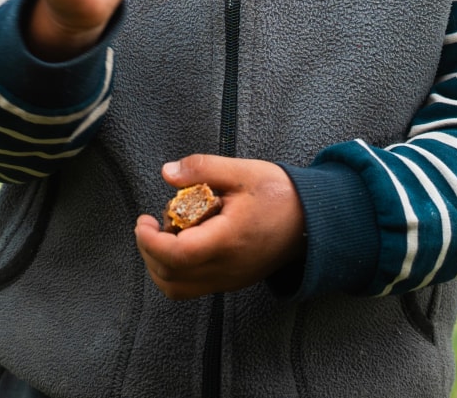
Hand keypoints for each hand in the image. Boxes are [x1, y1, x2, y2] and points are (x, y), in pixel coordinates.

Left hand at [134, 155, 306, 299]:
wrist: (313, 220)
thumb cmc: (280, 196)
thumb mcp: (243, 172)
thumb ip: (203, 169)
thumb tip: (168, 172)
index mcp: (228, 240)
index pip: (178, 254)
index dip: (150, 241)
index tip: (143, 221)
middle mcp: (227, 267)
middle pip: (170, 275)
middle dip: (149, 250)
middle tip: (150, 224)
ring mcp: (229, 279)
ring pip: (177, 288)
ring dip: (159, 264)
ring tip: (165, 235)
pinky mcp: (231, 281)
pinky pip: (191, 287)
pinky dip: (175, 271)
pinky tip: (182, 244)